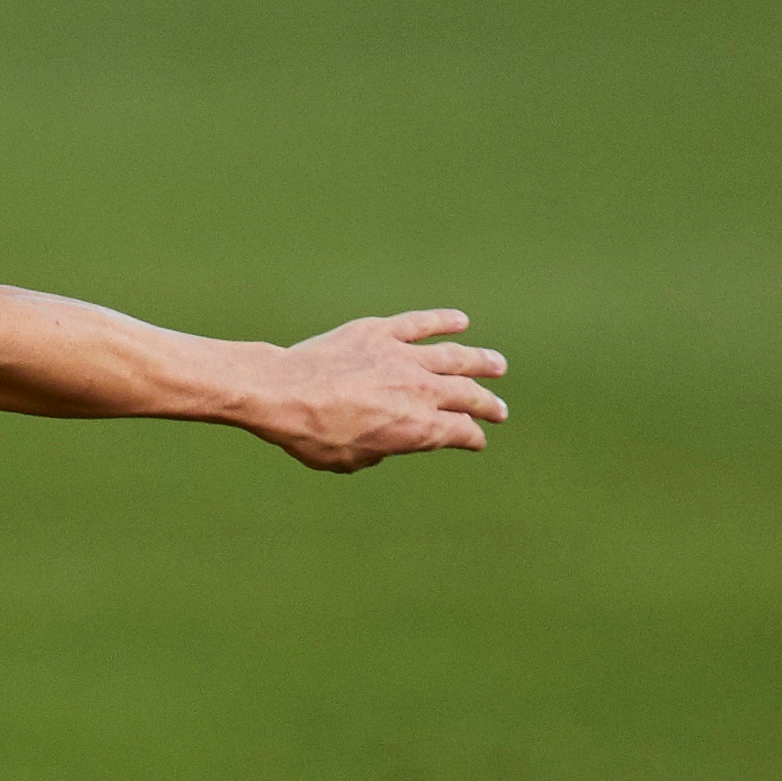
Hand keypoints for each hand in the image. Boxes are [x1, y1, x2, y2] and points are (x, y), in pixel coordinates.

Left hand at [248, 311, 508, 471]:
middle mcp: (419, 391)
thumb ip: (378, 451)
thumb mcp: (349, 461)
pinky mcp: (382, 332)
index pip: (459, 432)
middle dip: (487, 405)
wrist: (282, 393)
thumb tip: (386, 442)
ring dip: (480, 361)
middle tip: (499, 410)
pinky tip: (460, 321)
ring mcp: (403, 358)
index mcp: (416, 429)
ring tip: (497, 365)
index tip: (477, 440)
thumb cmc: (310, 435)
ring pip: (455, 357)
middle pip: (466, 395)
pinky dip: (443, 320)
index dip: (472, 437)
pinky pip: (421, 323)